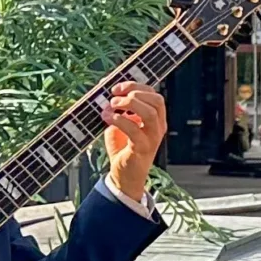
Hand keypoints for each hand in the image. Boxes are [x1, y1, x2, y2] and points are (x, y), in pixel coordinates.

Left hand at [102, 81, 166, 201]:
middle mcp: (158, 126)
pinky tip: (108, 118)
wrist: (123, 175)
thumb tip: (102, 86)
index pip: (154, 94)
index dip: (136, 85)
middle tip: (114, 97)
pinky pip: (135, 130)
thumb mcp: (119, 122)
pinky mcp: (142, 149)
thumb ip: (116, 107)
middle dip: (134, 93)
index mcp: (156, 118)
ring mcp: (152, 138)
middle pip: (156, 100)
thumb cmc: (122, 147)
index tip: (116, 88)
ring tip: (111, 106)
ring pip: (150, 113)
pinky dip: (120, 120)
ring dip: (129, 104)